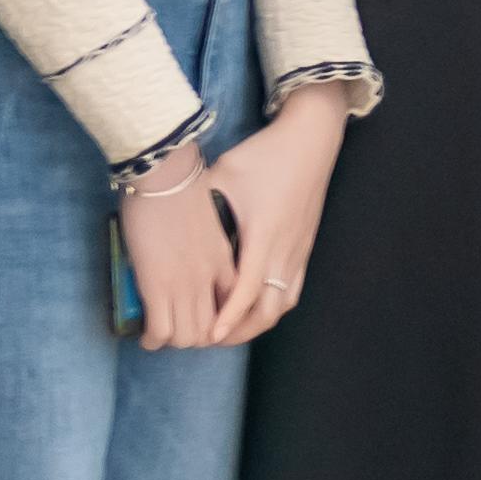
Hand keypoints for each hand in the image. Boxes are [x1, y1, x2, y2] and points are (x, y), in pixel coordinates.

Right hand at [116, 157, 240, 350]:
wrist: (167, 175)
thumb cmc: (182, 184)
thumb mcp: (205, 216)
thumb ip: (204, 236)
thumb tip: (189, 241)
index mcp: (224, 259)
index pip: (233, 303)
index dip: (219, 320)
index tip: (203, 318)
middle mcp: (210, 277)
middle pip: (211, 328)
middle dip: (195, 337)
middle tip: (178, 331)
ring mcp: (186, 284)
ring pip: (188, 336)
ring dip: (174, 340)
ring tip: (160, 335)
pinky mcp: (158, 285)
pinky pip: (161, 330)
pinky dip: (153, 339)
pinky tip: (146, 336)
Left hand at [202, 85, 351, 345]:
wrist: (311, 140)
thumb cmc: (265, 155)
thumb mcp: (225, 176)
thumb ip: (202, 205)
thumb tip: (170, 224)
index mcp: (263, 236)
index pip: (245, 291)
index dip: (227, 317)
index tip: (209, 335)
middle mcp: (285, 250)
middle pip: (267, 310)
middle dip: (240, 330)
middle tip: (212, 339)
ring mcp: (299, 250)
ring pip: (282, 304)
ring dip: (257, 322)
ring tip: (230, 329)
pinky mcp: (305, 246)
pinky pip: (291, 290)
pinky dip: (272, 306)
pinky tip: (255, 308)